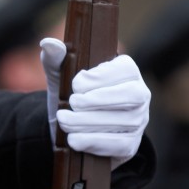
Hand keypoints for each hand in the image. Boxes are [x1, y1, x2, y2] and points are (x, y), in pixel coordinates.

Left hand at [39, 37, 150, 168]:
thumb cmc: (70, 94)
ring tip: (64, 120)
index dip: (102, 76)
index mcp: (126, 71)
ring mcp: (138, 121)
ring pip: (124, 121)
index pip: (125, 69)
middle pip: (132, 95)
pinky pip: (119, 144)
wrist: (70, 128)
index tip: (76, 83)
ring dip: (90, 122)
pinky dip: (94, 142)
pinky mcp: (130, 144)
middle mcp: (139, 94)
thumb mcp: (60, 76)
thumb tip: (49, 43)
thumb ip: (55, 59)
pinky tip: (74, 139)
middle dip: (100, 99)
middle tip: (72, 102)